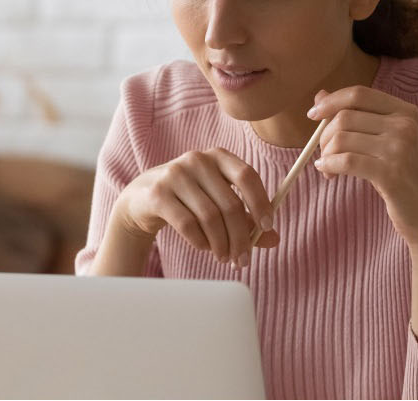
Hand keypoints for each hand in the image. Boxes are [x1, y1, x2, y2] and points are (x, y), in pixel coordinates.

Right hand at [112, 148, 278, 267]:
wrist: (142, 198)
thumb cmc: (189, 200)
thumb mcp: (218, 203)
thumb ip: (247, 219)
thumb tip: (275, 239)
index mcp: (218, 156)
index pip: (247, 175)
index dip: (260, 202)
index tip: (267, 227)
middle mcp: (197, 160)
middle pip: (230, 204)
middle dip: (240, 237)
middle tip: (243, 260)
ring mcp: (175, 174)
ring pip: (210, 217)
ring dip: (221, 244)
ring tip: (223, 257)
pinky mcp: (158, 194)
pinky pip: (188, 225)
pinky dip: (200, 242)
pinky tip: (204, 247)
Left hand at [306, 87, 417, 248]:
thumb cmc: (405, 176)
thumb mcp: (389, 140)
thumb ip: (358, 116)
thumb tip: (320, 95)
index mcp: (406, 112)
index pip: (359, 94)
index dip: (331, 101)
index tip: (313, 115)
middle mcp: (405, 126)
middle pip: (345, 117)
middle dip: (325, 136)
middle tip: (325, 154)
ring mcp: (400, 149)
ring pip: (341, 138)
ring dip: (326, 154)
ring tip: (329, 169)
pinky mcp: (391, 174)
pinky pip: (345, 161)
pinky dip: (330, 166)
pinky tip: (329, 173)